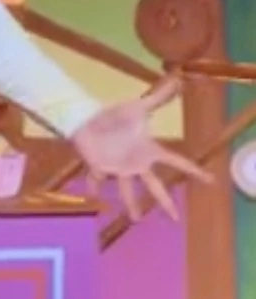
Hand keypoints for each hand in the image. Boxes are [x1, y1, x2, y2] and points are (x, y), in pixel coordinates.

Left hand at [71, 78, 210, 221]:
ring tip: (135, 220)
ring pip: (127, 189)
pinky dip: (95, 189)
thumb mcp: (138, 107)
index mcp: (148, 150)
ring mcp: (118, 167)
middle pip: (154, 185)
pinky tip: (96, 202)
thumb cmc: (114, 114)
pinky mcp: (100, 167)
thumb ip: (158, 97)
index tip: (210, 181)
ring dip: (130, 203)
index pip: (176, 161)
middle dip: (164, 201)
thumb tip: (178, 79)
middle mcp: (136, 162)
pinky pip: (97, 180)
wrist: (88, 116)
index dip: (192, 171)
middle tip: (175, 218)